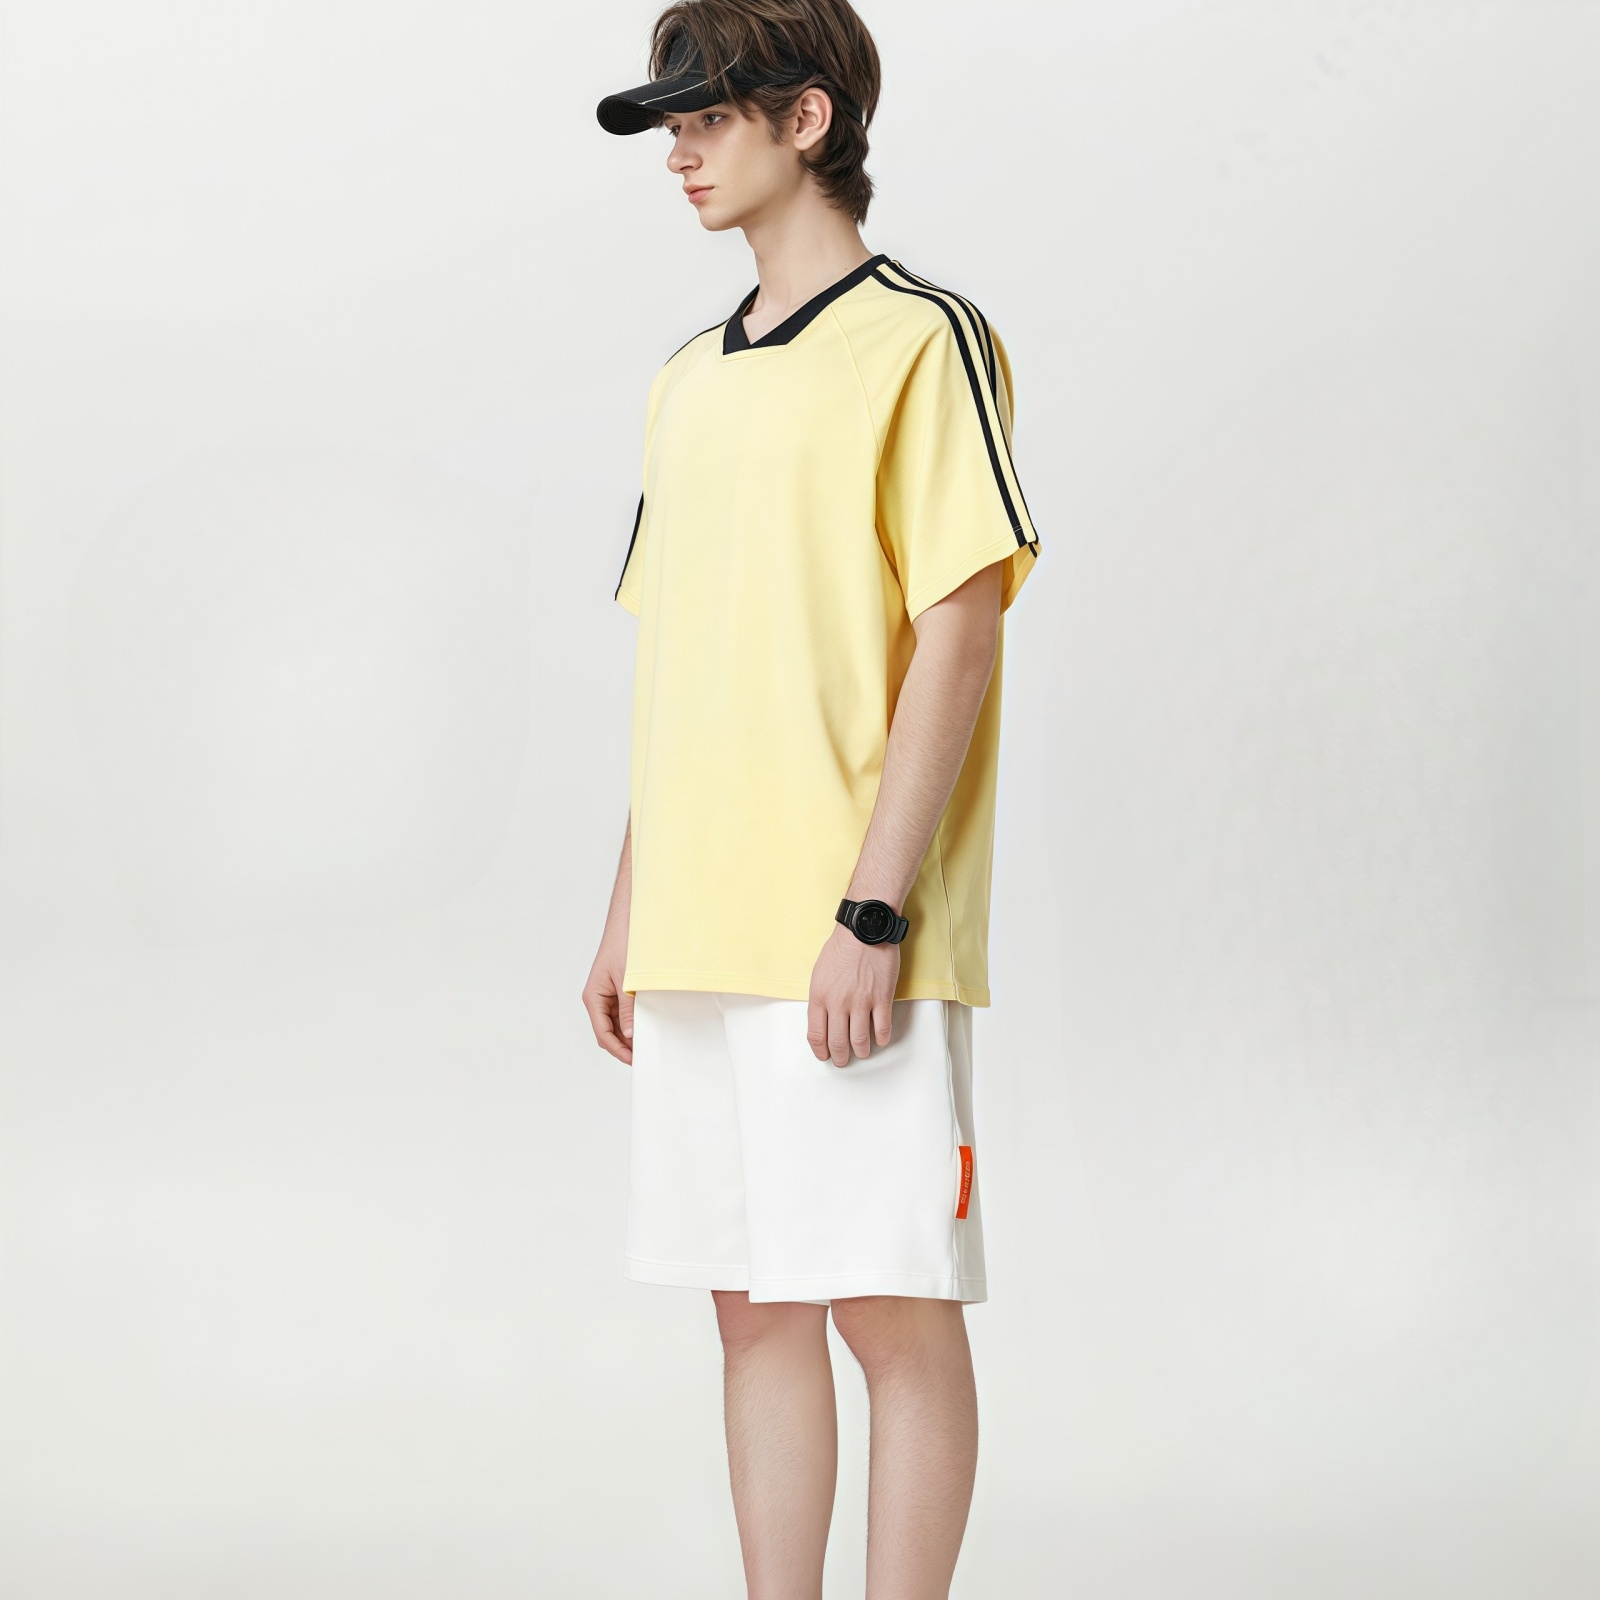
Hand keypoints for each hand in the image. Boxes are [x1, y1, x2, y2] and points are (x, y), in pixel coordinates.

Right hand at [582, 923, 634, 1063]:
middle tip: (641, 1057)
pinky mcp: (617, 992)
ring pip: (615, 1025)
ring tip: (644, 1046)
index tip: (632, 1059)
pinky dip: (631, 1022)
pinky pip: (622, 1013)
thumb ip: (627, 1007)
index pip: (602, 1032)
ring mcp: (607, 996)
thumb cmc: (622, 946)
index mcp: (593, 997)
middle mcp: (598, 999)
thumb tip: (628, 1034)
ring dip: (627, 1036)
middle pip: (607, 1032)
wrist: (628, 924)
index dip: (617, 1049)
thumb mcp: (626, 980)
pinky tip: (644, 1028)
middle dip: (622, 1046)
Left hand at [807, 923, 898, 1066]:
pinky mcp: (882, 998)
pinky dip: (881, 1039)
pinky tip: (880, 1039)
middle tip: (843, 1061)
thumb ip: (821, 997)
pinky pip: (882, 1028)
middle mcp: (838, 1003)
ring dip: (861, 1052)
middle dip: (840, 1057)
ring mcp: (861, 1002)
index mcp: (819, 996)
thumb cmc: (842, 947)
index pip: (816, 1034)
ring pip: (860, 1041)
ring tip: (863, 1053)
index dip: (821, 1050)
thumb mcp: (820, 972)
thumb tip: (825, 1018)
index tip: (825, 1055)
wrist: (865, 930)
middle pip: (838, 1042)